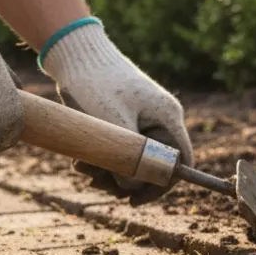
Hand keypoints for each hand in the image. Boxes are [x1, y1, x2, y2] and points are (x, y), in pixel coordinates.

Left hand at [39, 20, 190, 205]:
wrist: (75, 53)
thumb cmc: (95, 83)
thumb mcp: (111, 123)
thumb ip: (127, 157)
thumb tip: (132, 189)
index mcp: (167, 117)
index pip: (180, 162)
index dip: (161, 186)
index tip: (134, 201)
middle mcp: (160, 120)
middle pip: (154, 165)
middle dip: (125, 180)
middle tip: (94, 183)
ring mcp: (143, 120)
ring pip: (134, 160)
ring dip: (109, 171)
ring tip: (81, 168)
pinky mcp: (126, 120)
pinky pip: (121, 149)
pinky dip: (103, 159)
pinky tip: (82, 161)